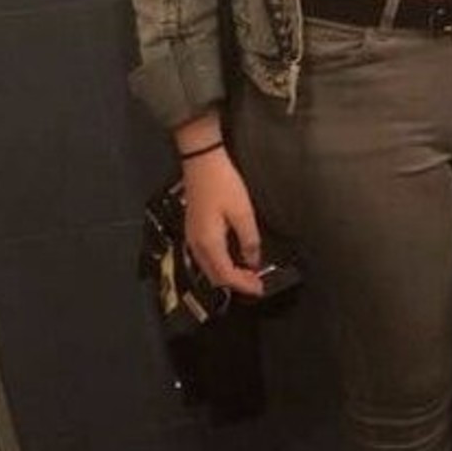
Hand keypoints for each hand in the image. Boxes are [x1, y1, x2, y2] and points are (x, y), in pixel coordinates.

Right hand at [182, 149, 264, 298]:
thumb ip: (249, 240)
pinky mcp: (193, 229)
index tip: (260, 288)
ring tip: (247, 274)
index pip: (225, 274)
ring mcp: (192, 237)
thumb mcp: (243, 212)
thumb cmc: (223, 184)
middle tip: (255, 284)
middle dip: (235, 283)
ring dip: (227, 274)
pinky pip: (205, 257)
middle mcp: (196, 244)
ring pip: (208, 268)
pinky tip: (233, 258)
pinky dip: (220, 264)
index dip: (243, 285)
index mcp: (208, 243)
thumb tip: (253, 261)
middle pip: (214, 275)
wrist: (201, 162)